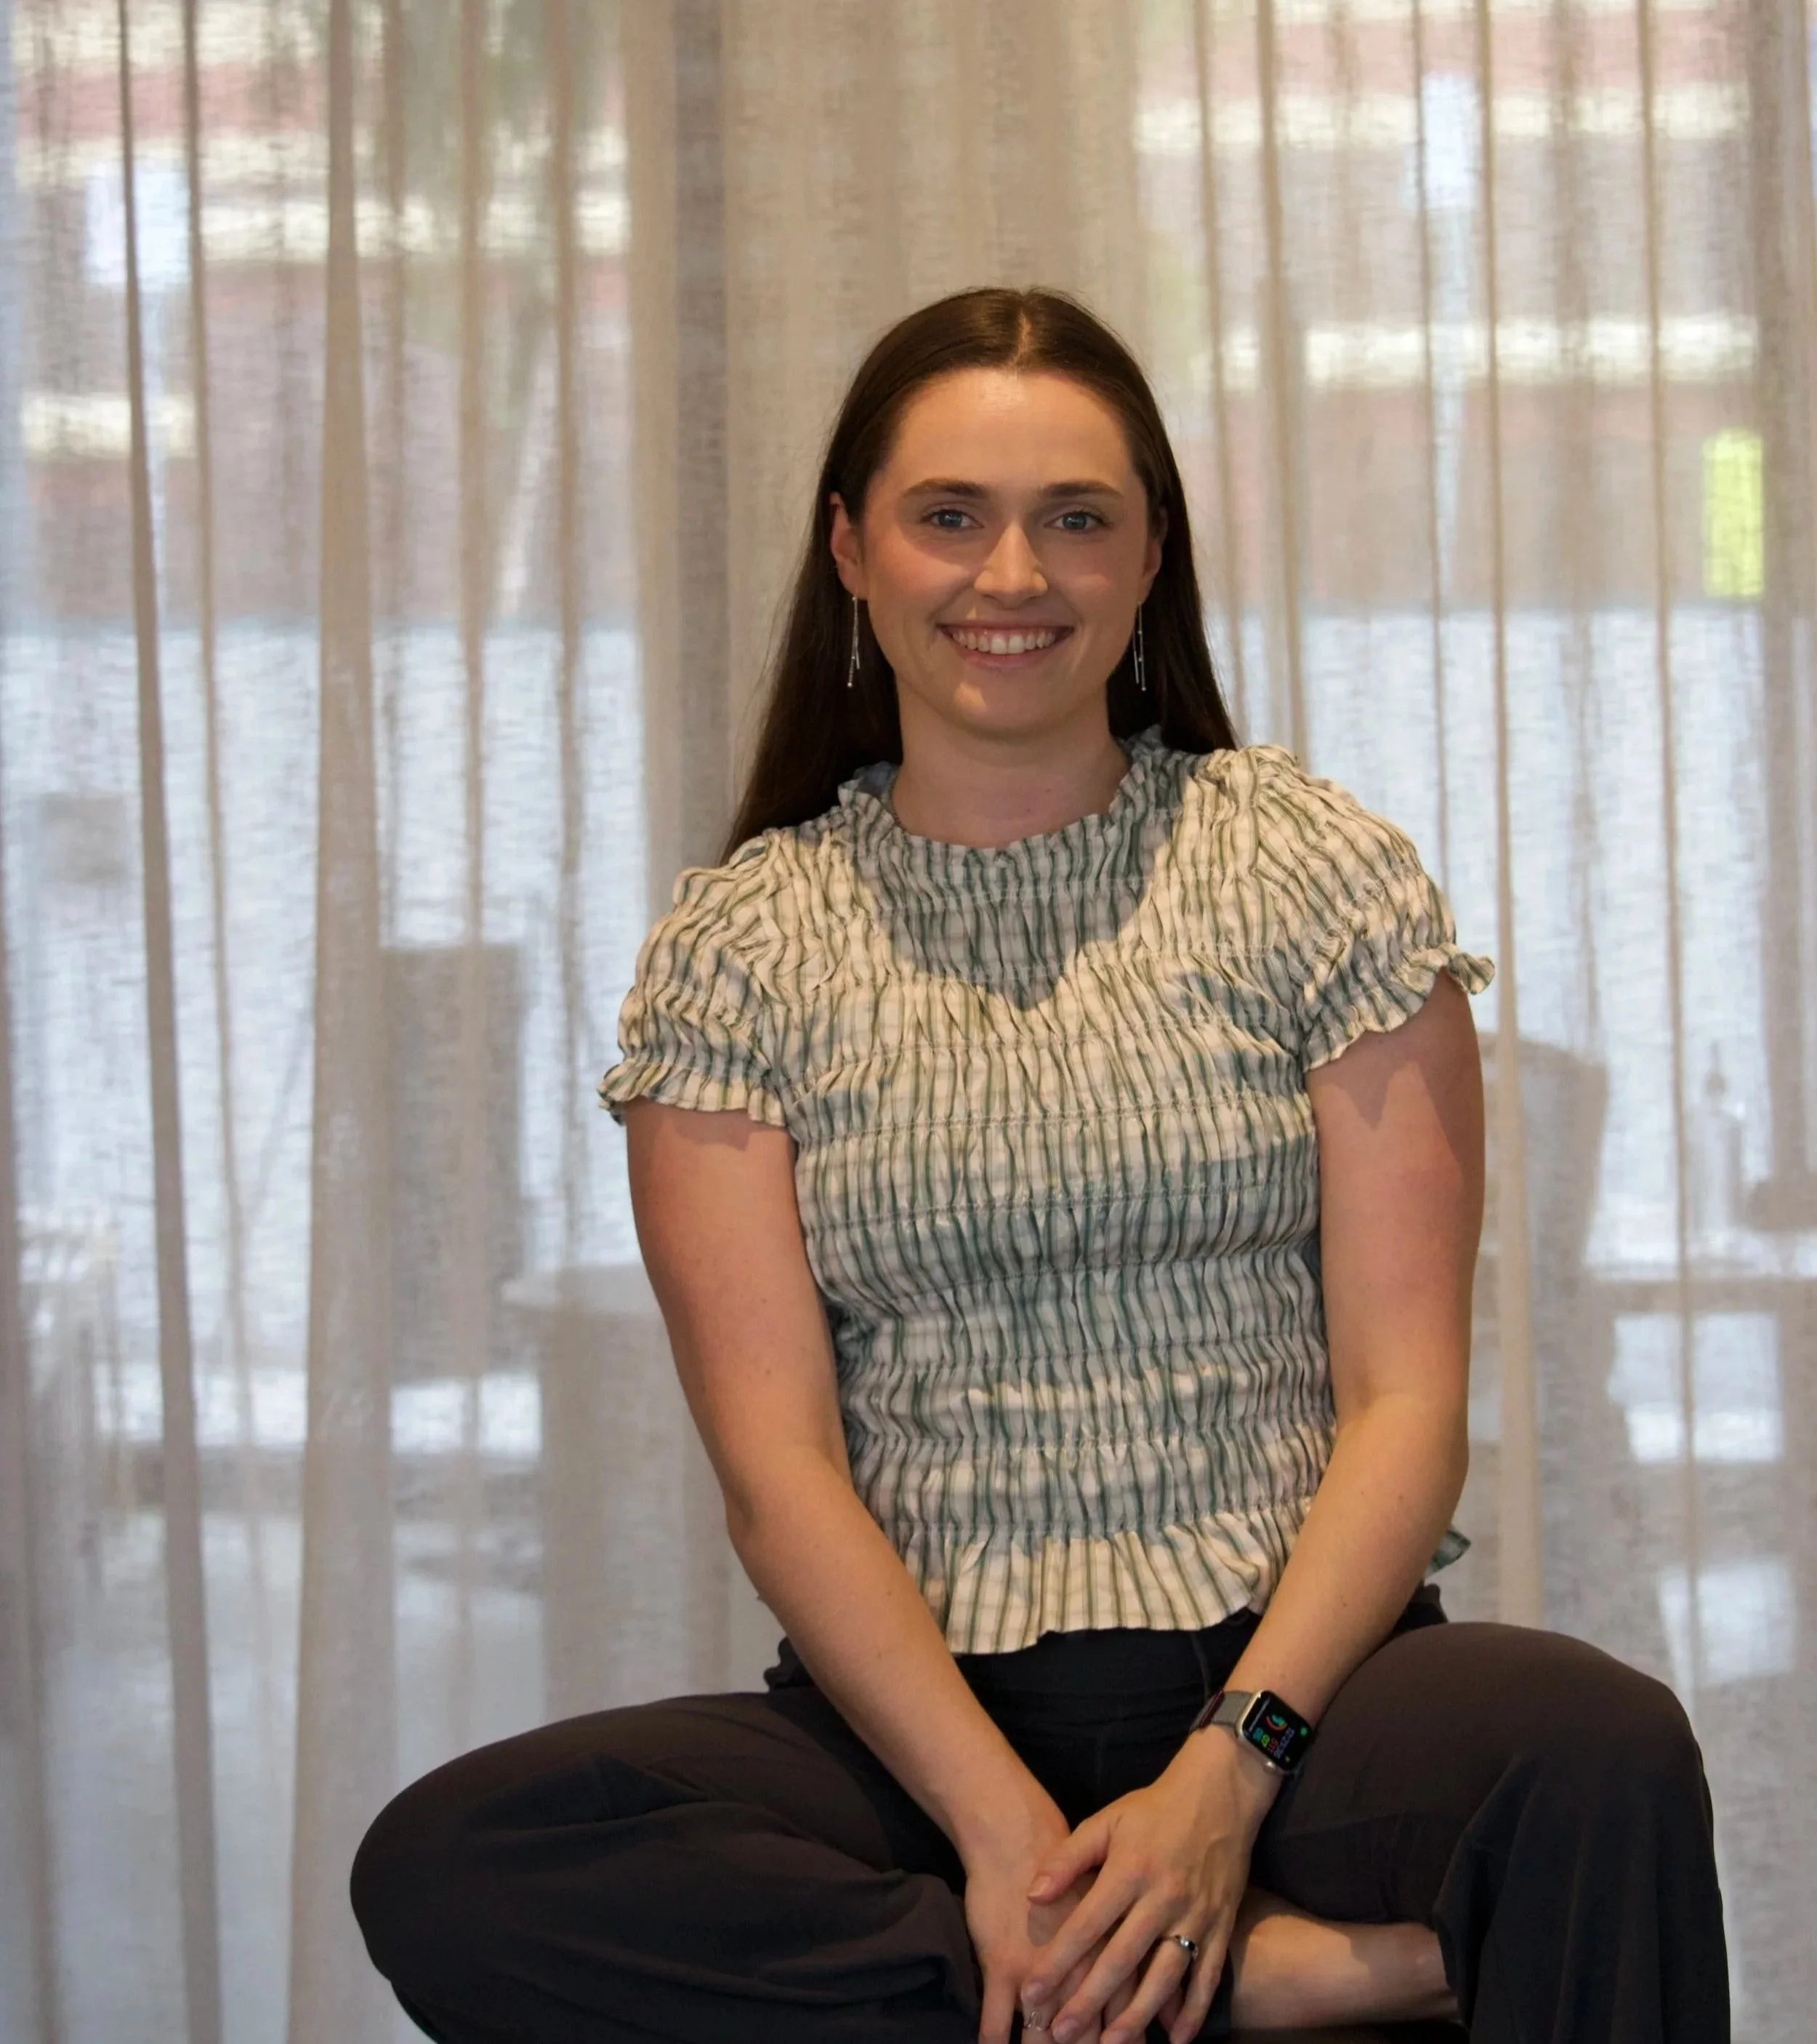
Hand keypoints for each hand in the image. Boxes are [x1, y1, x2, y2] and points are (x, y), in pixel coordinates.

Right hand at [963, 1798, 1124, 2043]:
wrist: (1016, 1830)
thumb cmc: (1067, 1862)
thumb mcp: (1115, 1895)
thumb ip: (1139, 1948)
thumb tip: (1169, 2005)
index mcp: (1111, 1949)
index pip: (1122, 2011)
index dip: (1124, 2035)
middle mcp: (1079, 1968)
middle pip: (1087, 2030)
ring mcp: (1037, 1970)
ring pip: (1043, 2033)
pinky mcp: (1001, 1965)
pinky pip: (995, 2022)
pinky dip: (994, 2042)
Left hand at [1017, 1730, 1281, 2043]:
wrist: (1220, 1793)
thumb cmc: (1154, 1808)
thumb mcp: (1107, 1820)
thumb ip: (1069, 1858)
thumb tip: (1033, 1894)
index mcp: (1129, 1869)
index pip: (1087, 1924)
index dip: (1058, 1960)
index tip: (1032, 1991)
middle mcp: (1162, 1897)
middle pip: (1122, 1958)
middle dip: (1089, 2000)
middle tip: (1060, 2033)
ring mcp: (1195, 1915)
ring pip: (1164, 1976)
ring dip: (1137, 2015)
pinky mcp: (1221, 1925)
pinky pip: (1207, 1976)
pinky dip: (1193, 2011)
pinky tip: (1175, 2040)